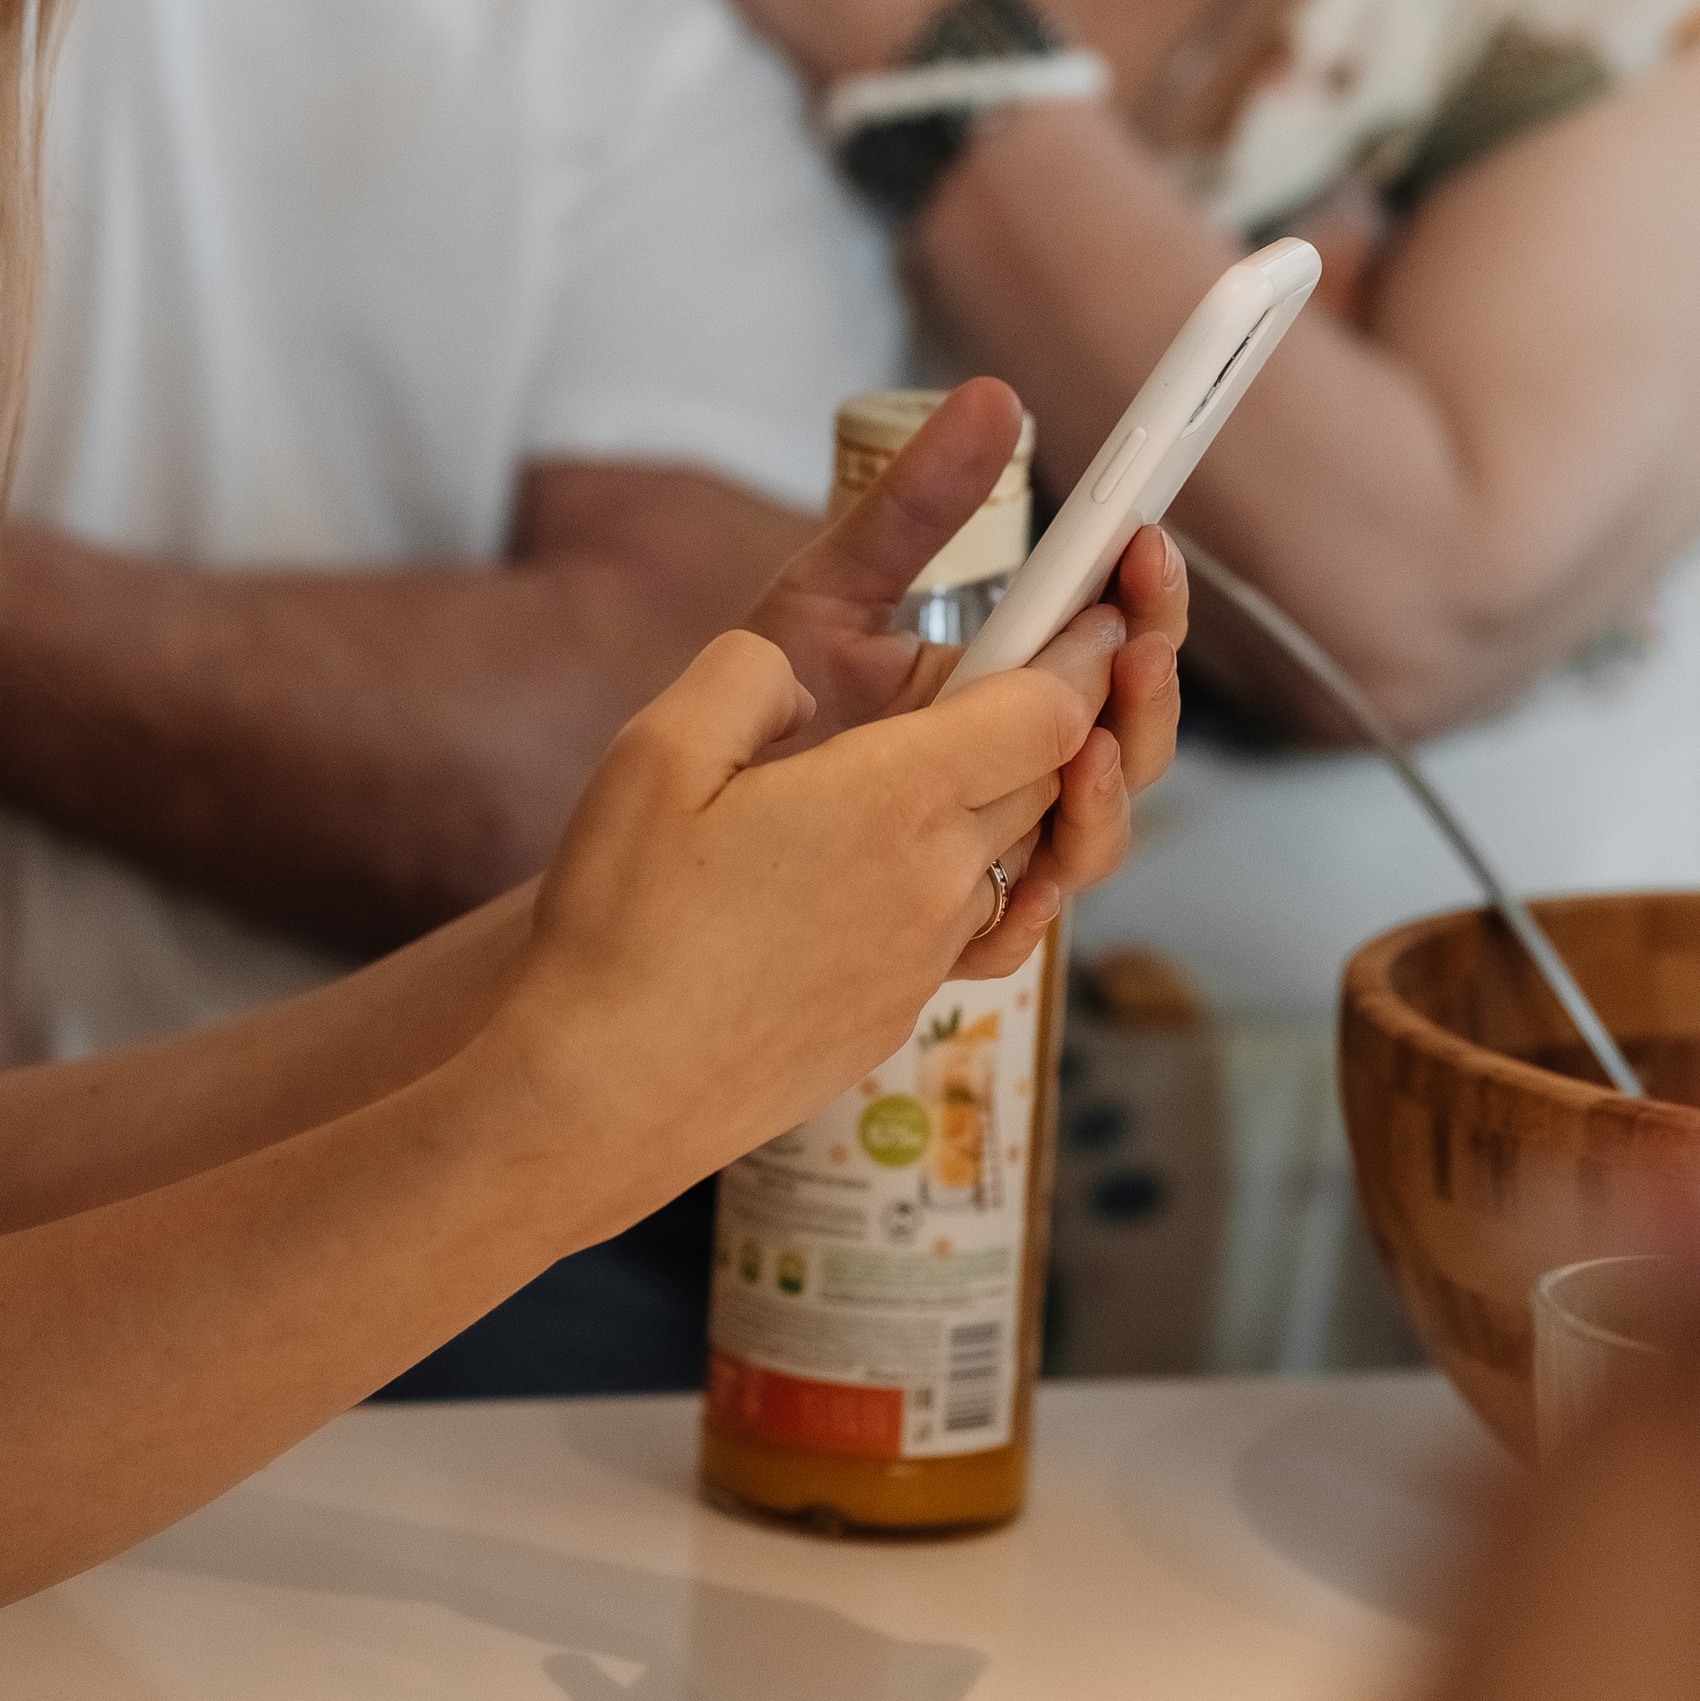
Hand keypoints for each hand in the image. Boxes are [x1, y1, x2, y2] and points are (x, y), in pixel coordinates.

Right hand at [487, 604, 1128, 1231]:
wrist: (606, 1094)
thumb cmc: (623, 922)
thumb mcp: (656, 750)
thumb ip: (747, 676)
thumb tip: (798, 676)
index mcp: (892, 800)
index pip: (1049, 711)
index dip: (1081, 651)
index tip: (1094, 606)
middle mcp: (937, 882)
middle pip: (1052, 775)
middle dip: (1066, 708)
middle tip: (1049, 649)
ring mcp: (926, 956)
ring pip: (1023, 850)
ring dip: (1022, 787)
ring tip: (983, 740)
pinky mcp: (900, 1009)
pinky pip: (984, 921)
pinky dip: (984, 867)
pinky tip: (936, 848)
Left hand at [744, 377, 1186, 948]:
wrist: (671, 828)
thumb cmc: (758, 702)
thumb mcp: (831, 590)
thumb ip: (915, 505)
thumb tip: (997, 395)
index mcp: (999, 680)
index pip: (1110, 637)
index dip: (1144, 592)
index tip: (1143, 538)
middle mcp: (1013, 763)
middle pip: (1127, 736)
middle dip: (1149, 686)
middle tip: (1138, 638)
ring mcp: (993, 846)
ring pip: (1095, 831)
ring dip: (1111, 790)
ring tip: (1086, 743)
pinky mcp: (954, 923)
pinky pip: (1023, 923)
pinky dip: (1038, 897)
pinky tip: (1026, 868)